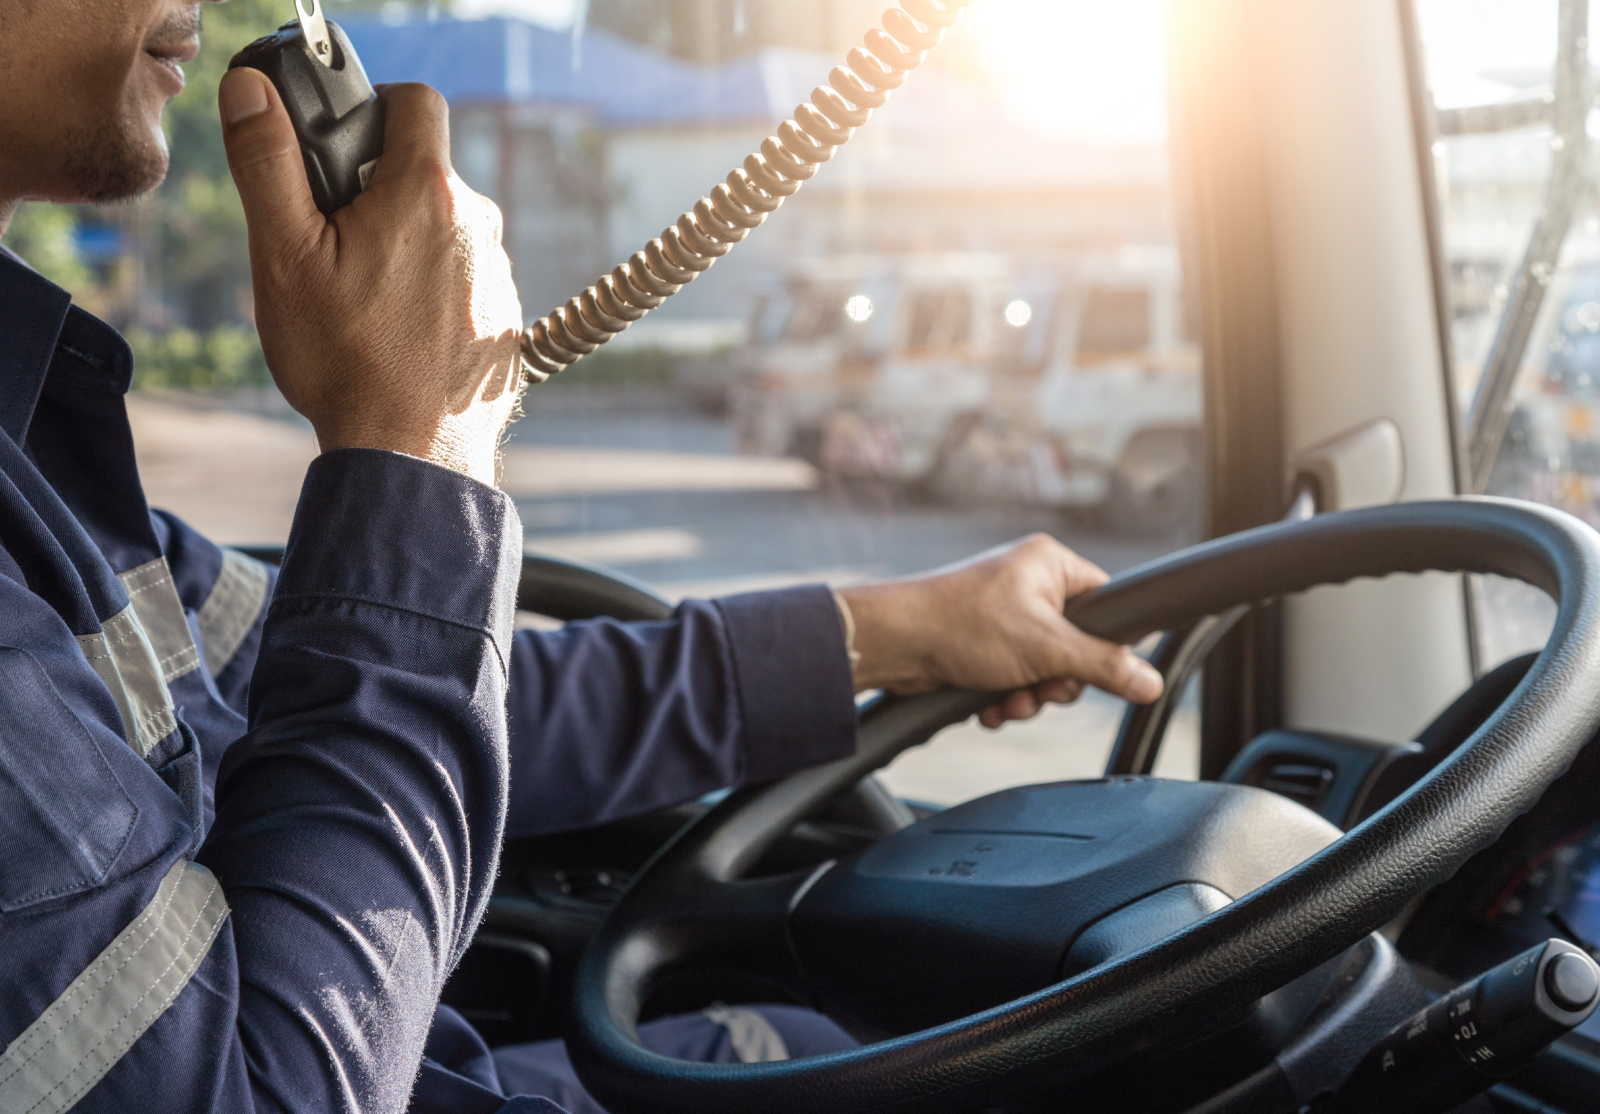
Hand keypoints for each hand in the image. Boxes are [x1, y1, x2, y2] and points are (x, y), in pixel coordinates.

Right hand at [218, 71, 522, 484]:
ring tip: (362, 300)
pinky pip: (461, 279)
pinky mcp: (504, 319)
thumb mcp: (285, 256)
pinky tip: (397, 334)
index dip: (372, 110)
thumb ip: (268, 163)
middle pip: (424, 173)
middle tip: (331, 244)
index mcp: (428, 193)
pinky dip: (430, 291)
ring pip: (443, 230)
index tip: (338, 151)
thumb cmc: (345, 359)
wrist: (410, 453)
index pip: (416, 103)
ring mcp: (498, 275)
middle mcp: (478, 226)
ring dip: (404, 245)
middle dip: (376, 191)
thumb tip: (251, 92)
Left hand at [837, 534, 1163, 727]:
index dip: (1103, 644)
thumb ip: (1104, 666)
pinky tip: (989, 706)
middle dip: (1056, 681)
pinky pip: (1012, 676)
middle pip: (1075, 646)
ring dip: (1029, 695)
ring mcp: (1002, 615)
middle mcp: (1028, 584)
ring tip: (1008, 700)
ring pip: (1042, 669)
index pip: (1105, 604)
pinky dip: (1004, 696)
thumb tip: (1150, 682)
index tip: (1090, 670)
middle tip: (1041, 689)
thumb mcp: (1046, 648)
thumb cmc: (961, 624)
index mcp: (1051, 564)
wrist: (893, 643)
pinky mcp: (980, 644)